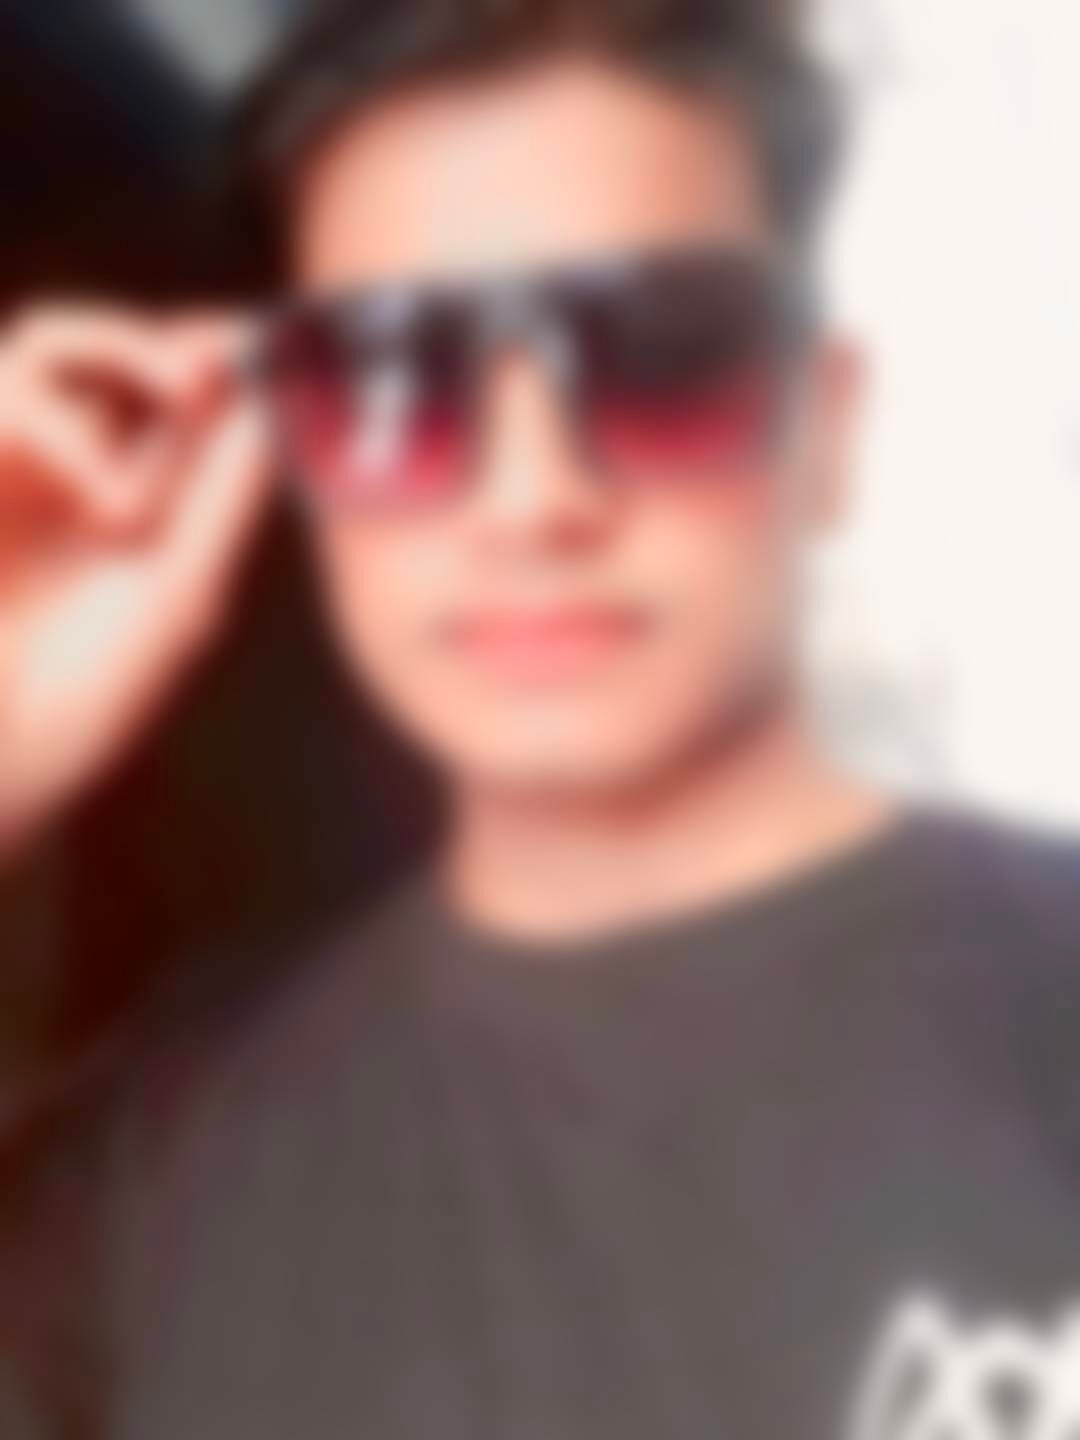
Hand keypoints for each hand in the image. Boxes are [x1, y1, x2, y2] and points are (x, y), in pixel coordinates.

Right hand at [0, 304, 273, 857]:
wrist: (1, 756)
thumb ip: (222, 500)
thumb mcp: (179, 596)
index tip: (273, 339)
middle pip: (119, 354)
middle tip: (218, 361)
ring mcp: (13, 469)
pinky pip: (4, 399)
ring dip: (117, 352)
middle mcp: (76, 473)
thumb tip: (272, 409)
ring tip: (181, 394)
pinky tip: (106, 500)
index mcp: (140, 502)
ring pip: (47, 348)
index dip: (226, 359)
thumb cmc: (86, 699)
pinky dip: (58, 429)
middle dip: (174, 341)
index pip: (186, 405)